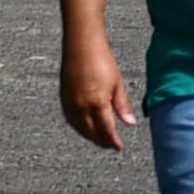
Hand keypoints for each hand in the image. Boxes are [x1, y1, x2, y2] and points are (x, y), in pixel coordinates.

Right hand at [59, 32, 136, 149]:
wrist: (81, 46)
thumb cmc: (101, 60)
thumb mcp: (117, 83)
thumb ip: (122, 105)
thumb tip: (130, 123)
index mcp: (97, 103)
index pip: (106, 131)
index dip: (113, 141)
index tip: (118, 147)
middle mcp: (81, 107)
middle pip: (92, 133)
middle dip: (101, 141)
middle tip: (110, 145)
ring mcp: (70, 103)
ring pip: (80, 129)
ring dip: (90, 136)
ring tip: (100, 139)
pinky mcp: (63, 98)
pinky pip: (71, 120)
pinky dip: (79, 127)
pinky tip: (85, 127)